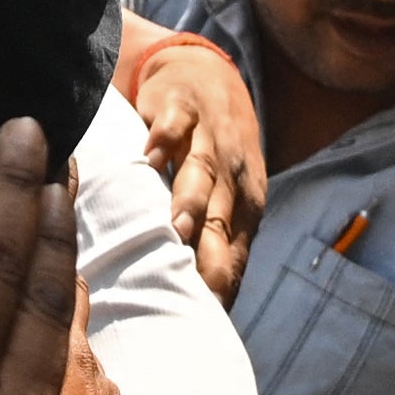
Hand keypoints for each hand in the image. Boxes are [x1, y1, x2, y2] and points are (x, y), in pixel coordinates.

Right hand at [117, 20, 262, 294]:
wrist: (207, 75)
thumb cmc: (212, 153)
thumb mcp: (222, 199)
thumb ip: (213, 246)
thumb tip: (203, 310)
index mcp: (244, 206)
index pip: (232, 254)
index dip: (218, 286)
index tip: (198, 319)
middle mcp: (232, 175)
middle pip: (221, 219)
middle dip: (209, 253)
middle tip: (191, 290)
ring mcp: (209, 138)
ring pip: (203, 172)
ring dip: (193, 200)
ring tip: (177, 228)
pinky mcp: (181, 106)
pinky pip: (174, 123)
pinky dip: (165, 137)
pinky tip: (150, 156)